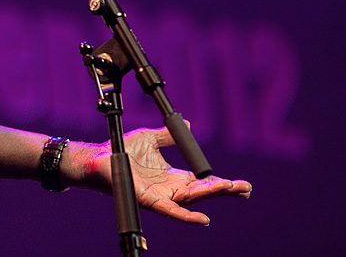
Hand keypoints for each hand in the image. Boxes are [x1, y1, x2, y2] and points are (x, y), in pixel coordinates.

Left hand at [72, 126, 251, 224]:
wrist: (99, 157)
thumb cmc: (121, 151)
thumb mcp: (150, 137)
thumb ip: (168, 135)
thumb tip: (187, 126)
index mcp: (173, 177)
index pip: (202, 182)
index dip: (221, 183)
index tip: (241, 183)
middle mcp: (169, 189)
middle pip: (203, 193)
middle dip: (225, 191)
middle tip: (245, 189)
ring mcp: (160, 197)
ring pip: (191, 200)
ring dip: (211, 196)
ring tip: (230, 190)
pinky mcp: (149, 200)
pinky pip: (170, 211)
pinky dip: (187, 217)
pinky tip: (203, 220)